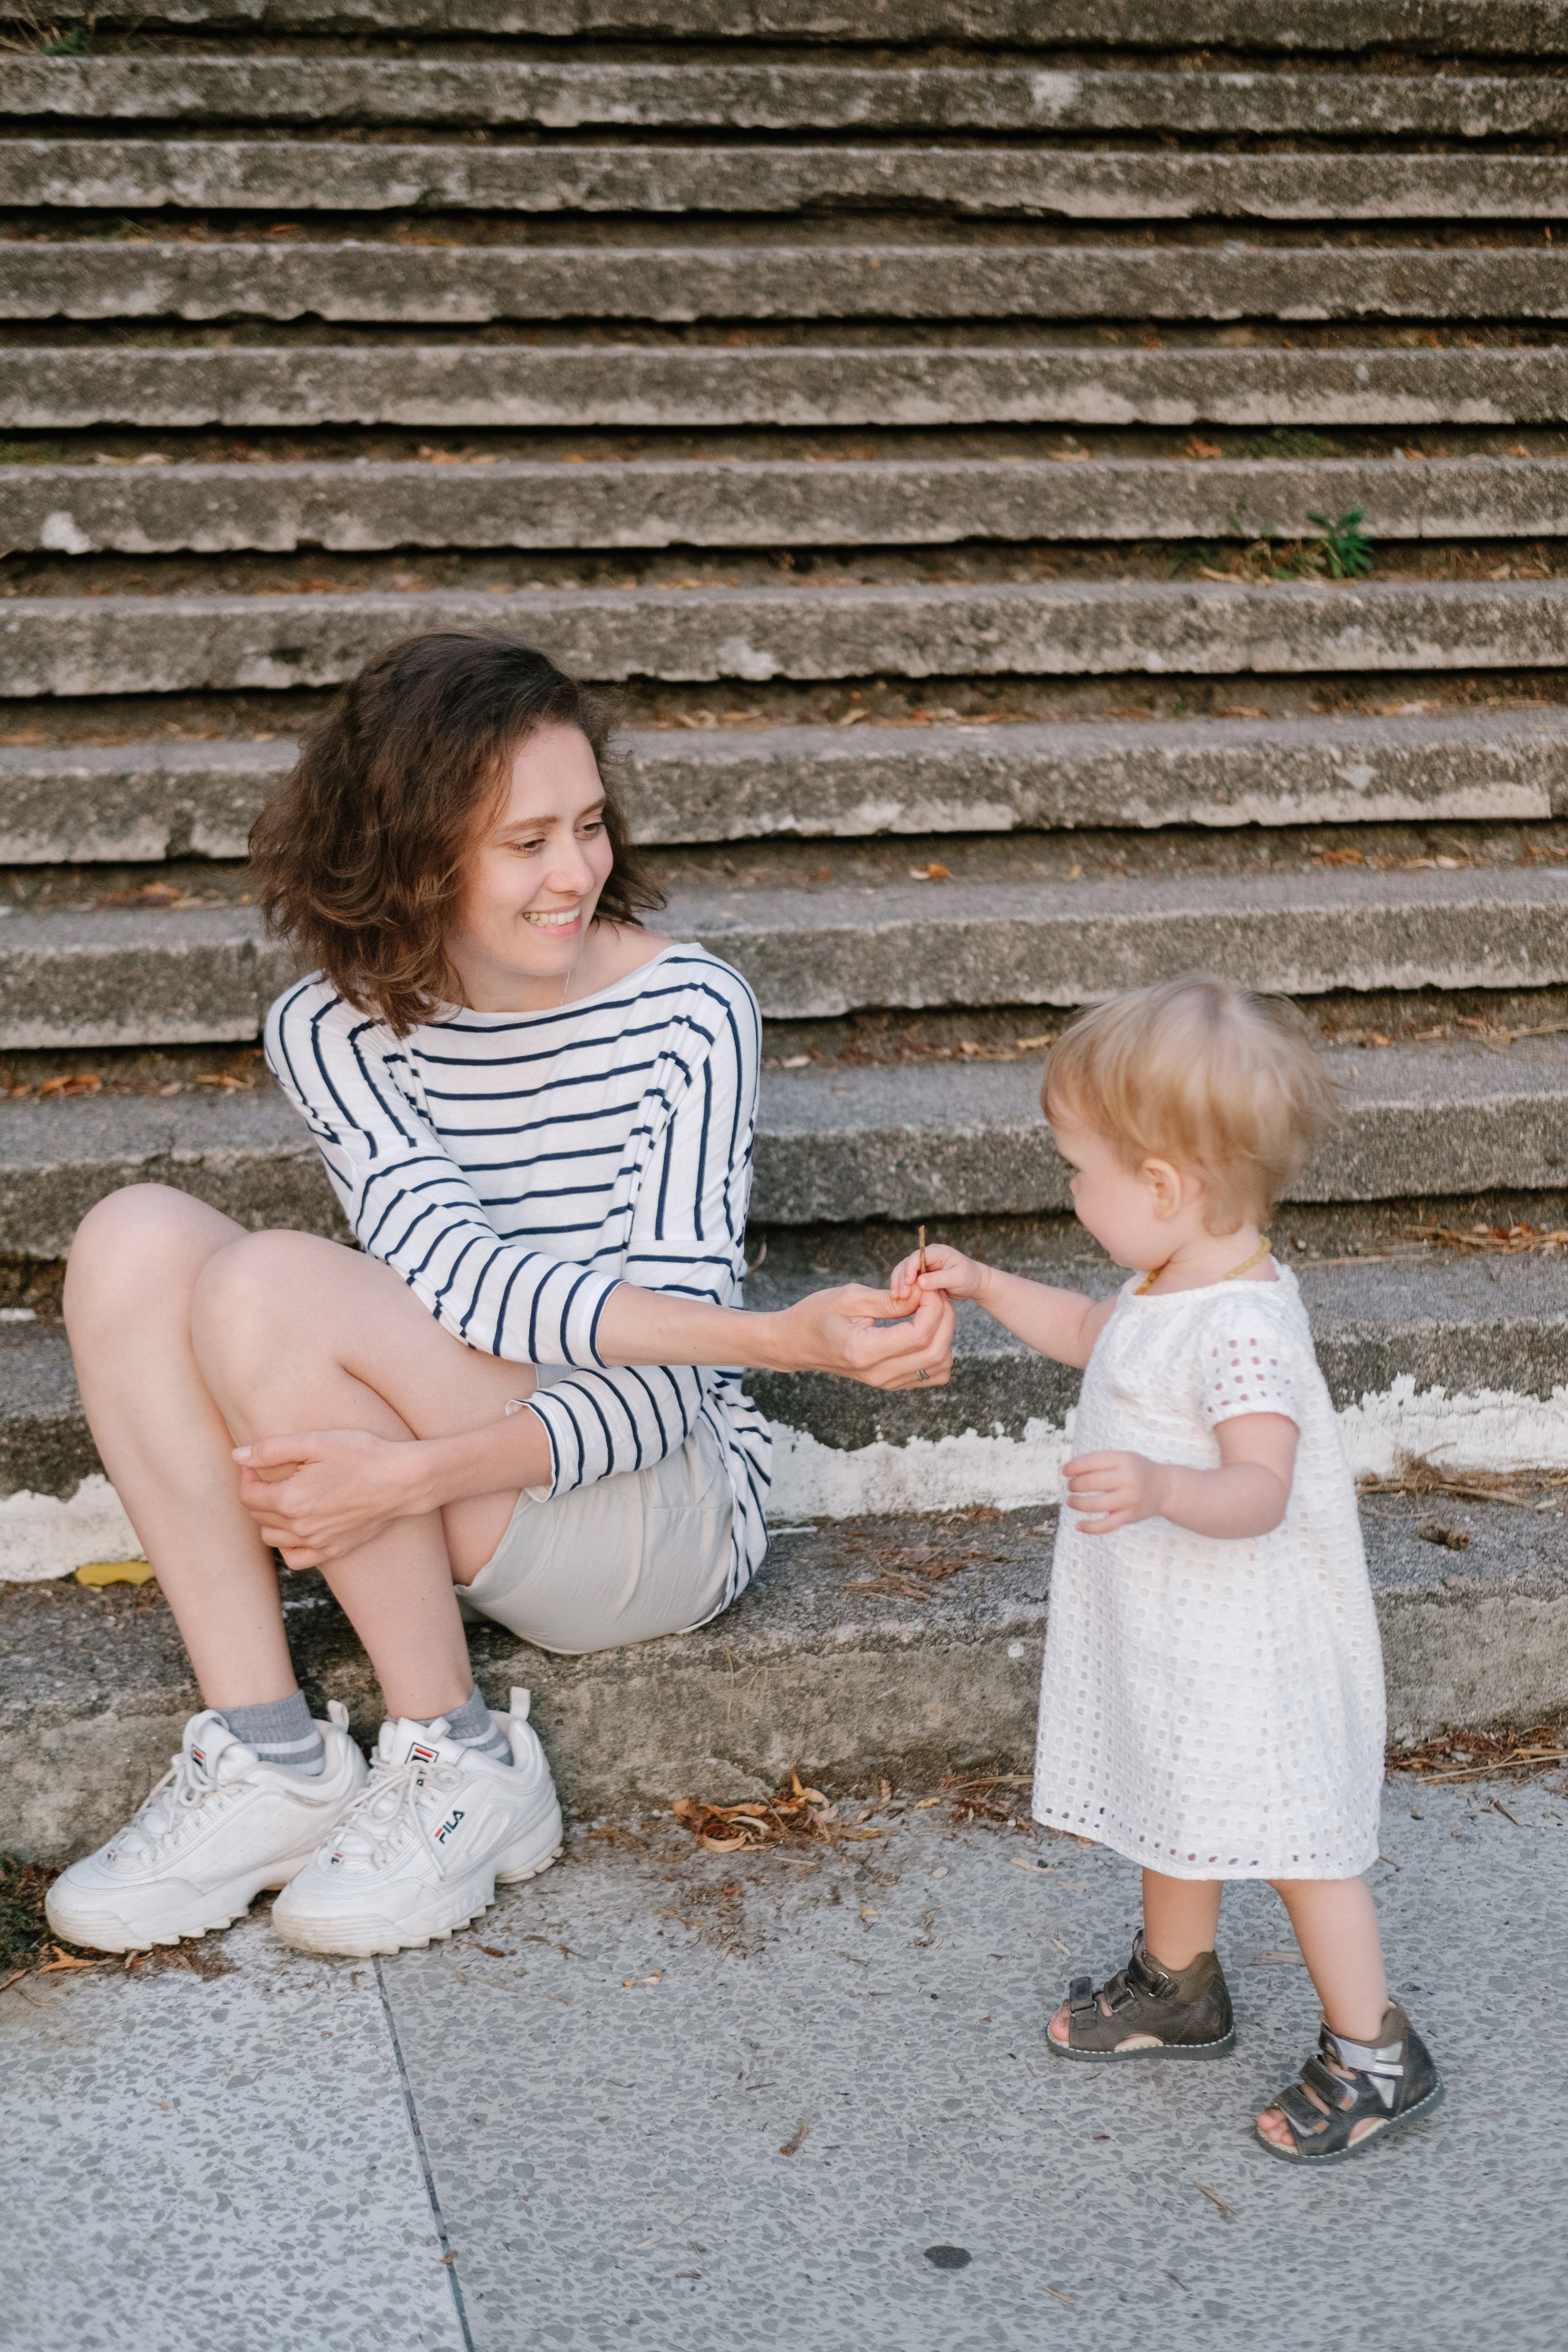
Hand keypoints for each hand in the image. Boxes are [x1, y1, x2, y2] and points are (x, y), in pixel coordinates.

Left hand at [232, 1427, 429, 1568]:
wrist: (403, 1479)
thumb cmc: (362, 1454)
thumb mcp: (315, 1441)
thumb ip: (271, 1449)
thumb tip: (237, 1455)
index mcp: (289, 1499)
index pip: (248, 1494)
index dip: (248, 1474)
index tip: (259, 1461)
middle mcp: (299, 1527)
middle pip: (257, 1515)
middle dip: (257, 1493)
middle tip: (273, 1474)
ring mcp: (316, 1542)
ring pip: (272, 1537)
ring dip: (269, 1517)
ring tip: (286, 1496)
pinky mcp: (333, 1550)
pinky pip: (295, 1558)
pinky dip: (288, 1544)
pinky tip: (297, 1525)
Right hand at [771, 1281, 953, 1390]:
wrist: (794, 1344)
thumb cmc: (815, 1315)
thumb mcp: (850, 1297)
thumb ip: (890, 1300)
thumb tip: (924, 1295)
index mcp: (864, 1350)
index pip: (919, 1334)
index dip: (933, 1307)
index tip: (925, 1286)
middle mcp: (878, 1373)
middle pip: (936, 1352)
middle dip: (944, 1318)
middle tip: (933, 1294)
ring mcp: (885, 1383)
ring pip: (940, 1366)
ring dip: (944, 1335)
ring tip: (928, 1310)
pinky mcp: (891, 1383)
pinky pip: (931, 1374)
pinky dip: (939, 1351)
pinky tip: (924, 1329)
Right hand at [887, 1238, 987, 1306]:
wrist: (974, 1282)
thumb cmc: (969, 1278)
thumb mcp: (957, 1279)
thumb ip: (939, 1279)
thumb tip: (920, 1282)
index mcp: (937, 1252)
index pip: (917, 1256)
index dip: (909, 1268)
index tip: (907, 1283)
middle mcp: (927, 1256)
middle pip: (906, 1264)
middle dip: (900, 1279)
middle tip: (898, 1295)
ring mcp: (923, 1266)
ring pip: (904, 1272)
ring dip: (898, 1284)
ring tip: (896, 1298)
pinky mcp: (921, 1275)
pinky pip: (908, 1280)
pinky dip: (903, 1288)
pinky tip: (900, 1300)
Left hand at [1063, 1450, 1168, 1535]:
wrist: (1165, 1488)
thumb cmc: (1138, 1471)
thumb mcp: (1124, 1458)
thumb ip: (1101, 1462)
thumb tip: (1071, 1471)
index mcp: (1124, 1460)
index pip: (1093, 1461)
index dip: (1075, 1466)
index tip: (1064, 1471)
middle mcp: (1128, 1479)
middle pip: (1092, 1482)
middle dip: (1075, 1485)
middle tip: (1071, 1486)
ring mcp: (1129, 1499)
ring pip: (1096, 1505)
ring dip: (1078, 1503)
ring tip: (1071, 1501)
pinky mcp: (1130, 1516)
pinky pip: (1107, 1525)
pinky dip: (1091, 1528)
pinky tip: (1079, 1526)